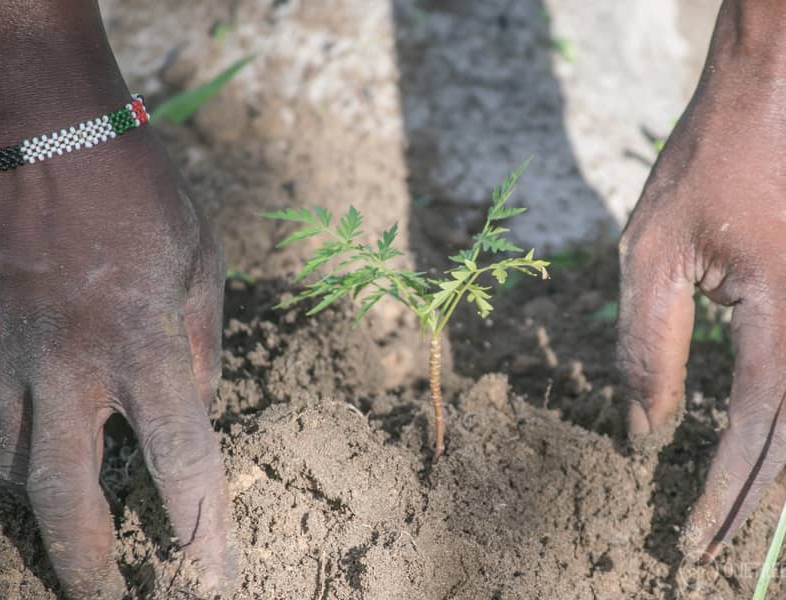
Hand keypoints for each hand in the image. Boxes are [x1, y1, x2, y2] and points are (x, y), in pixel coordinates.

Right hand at [0, 127, 235, 596]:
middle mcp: (69, 367)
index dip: (199, 529)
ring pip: (10, 469)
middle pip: (66, 498)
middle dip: (85, 563)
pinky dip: (9, 459)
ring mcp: (8, 356)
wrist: (38, 126)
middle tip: (108, 596)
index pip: (181, 462)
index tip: (210, 576)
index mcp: (144, 346)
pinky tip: (29, 469)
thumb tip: (196, 405)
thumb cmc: (136, 190)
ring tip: (71, 545)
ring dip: (42, 517)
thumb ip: (201, 344)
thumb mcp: (199, 262)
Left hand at [618, 2, 785, 560]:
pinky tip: (773, 452)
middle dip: (756, 504)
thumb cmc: (707, 164)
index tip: (689, 546)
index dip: (721, 497)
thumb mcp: (653, 253)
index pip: (754, 435)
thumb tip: (644, 434)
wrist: (775, 92)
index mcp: (784, 319)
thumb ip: (648, 349)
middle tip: (720, 552)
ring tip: (747, 522)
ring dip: (784, 477)